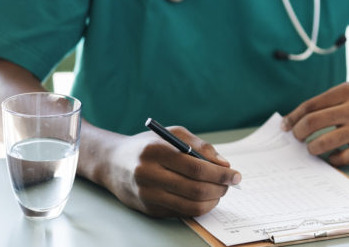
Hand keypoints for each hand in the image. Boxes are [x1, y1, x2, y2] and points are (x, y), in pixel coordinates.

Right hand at [101, 127, 240, 217]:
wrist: (112, 163)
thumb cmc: (148, 145)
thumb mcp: (173, 135)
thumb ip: (201, 147)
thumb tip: (224, 165)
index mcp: (156, 151)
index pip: (196, 167)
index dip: (220, 174)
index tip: (236, 175)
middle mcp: (148, 174)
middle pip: (195, 189)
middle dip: (220, 188)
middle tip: (230, 184)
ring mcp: (147, 195)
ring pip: (190, 206)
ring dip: (212, 201)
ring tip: (219, 191)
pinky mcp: (148, 210)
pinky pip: (181, 212)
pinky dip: (198, 207)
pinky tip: (203, 197)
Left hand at [281, 82, 348, 165]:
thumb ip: (330, 102)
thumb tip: (300, 118)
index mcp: (347, 91)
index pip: (311, 105)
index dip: (294, 117)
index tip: (286, 125)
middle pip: (313, 122)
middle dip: (298, 132)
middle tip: (296, 137)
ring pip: (324, 142)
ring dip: (312, 148)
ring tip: (311, 148)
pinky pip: (343, 158)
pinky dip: (333, 159)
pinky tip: (332, 155)